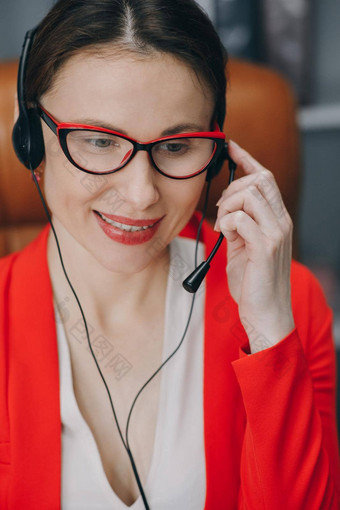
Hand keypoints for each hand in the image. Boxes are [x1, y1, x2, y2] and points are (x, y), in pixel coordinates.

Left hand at [214, 141, 294, 352]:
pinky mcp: (265, 247)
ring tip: (223, 226)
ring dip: (228, 206)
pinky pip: (241, 218)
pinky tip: (226, 236)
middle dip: (232, 188)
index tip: (230, 147)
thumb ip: (239, 225)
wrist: (265, 312)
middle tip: (221, 211)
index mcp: (277, 219)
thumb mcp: (244, 246)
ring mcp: (276, 233)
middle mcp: (281, 221)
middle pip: (259, 180)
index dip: (247, 159)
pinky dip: (227, 223)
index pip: (265, 178)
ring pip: (250, 195)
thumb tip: (225, 209)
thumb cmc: (253, 281)